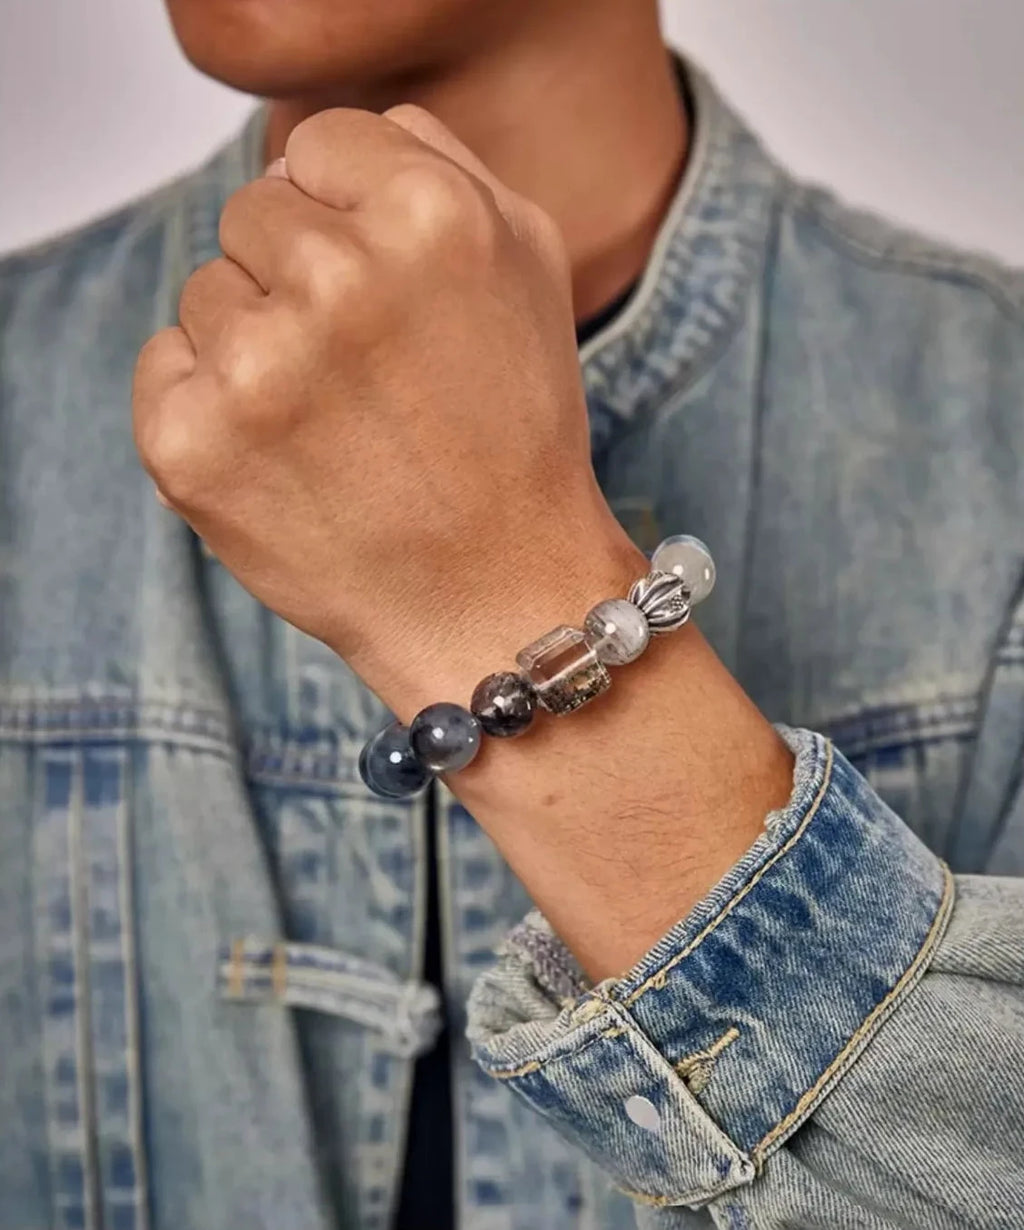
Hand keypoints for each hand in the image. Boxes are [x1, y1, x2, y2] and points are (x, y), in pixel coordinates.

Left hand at [133, 105, 639, 711]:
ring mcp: (257, 368)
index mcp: (431, 217)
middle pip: (253, 212)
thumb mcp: (529, 268)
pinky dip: (211, 405)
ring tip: (335, 424)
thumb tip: (330, 145)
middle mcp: (339, 279)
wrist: (493, 595)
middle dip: (302, 279)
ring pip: (206, 292)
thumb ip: (440, 160)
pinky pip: (163, 364)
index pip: (318, 145)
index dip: (351, 219)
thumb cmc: (514, 436)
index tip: (385, 291)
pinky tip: (284, 456)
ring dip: (258, 345)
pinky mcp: (190, 445)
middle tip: (367, 372)